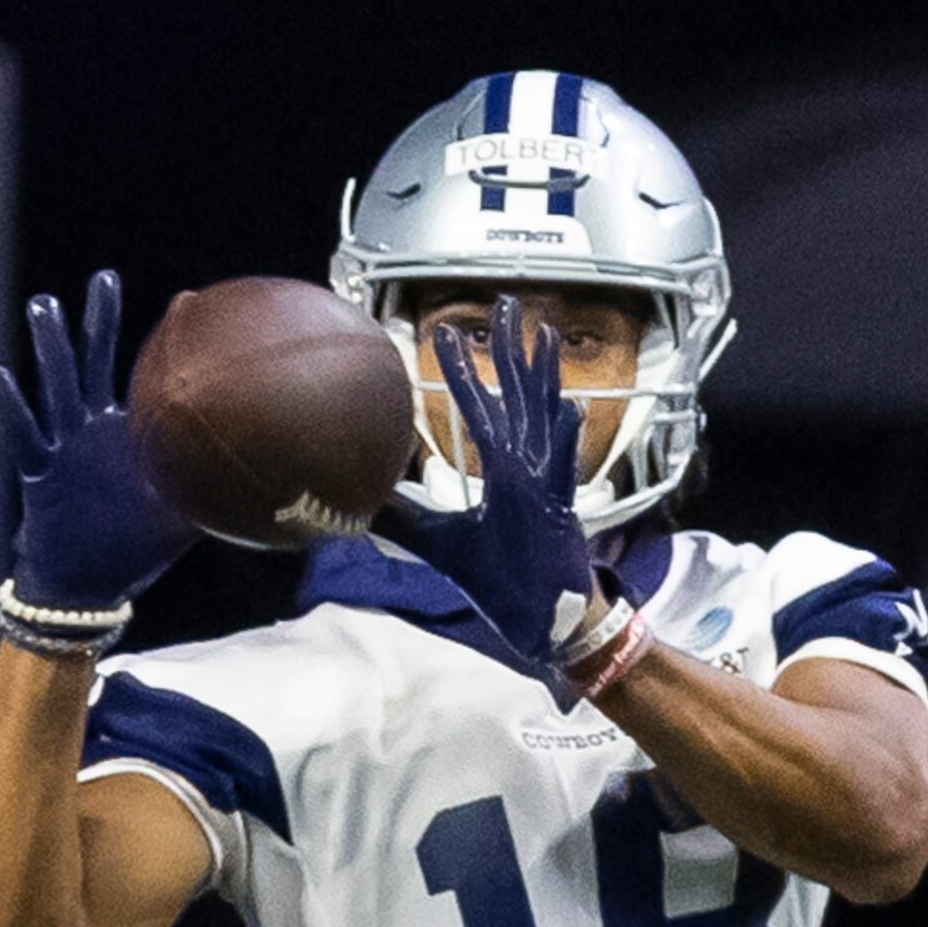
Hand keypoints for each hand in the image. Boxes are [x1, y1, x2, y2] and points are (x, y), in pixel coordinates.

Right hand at [0, 270, 195, 611]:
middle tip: (105, 278)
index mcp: (128, 435)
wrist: (88, 584)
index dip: (161, 347)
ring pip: (55, 388)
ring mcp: (63, 447)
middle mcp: (91, 430)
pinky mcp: (38, 473)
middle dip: (97, 323)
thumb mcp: (186, 517)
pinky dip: (10, 407)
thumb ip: (220, 493)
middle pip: (94, 365)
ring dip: (51, 349)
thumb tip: (281, 491)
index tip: (179, 301)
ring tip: (45, 306)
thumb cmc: (135, 548)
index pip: (141, 376)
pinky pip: (22, 435)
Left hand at [406, 294, 594, 661]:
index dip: (465, 370)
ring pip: (544, 420)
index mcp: (504, 472)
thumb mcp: (442, 547)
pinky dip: (568, 441)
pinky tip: (572, 408)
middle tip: (506, 304)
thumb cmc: (502, 584)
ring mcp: (545, 488)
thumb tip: (356, 508)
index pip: (481, 409)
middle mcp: (527, 470)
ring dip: (543, 378)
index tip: (448, 332)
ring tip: (544, 335)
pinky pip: (563, 471)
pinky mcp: (558, 514)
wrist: (549, 622)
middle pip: (518, 397)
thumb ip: (402, 522)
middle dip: (511, 350)